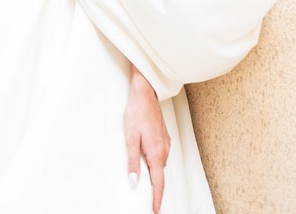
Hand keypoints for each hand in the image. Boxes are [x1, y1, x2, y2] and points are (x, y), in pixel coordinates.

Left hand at [124, 65, 170, 213]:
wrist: (145, 93)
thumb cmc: (137, 112)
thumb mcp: (130, 138)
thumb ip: (132, 162)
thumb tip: (133, 181)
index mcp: (156, 153)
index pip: (158, 183)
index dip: (157, 198)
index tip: (155, 210)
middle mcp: (164, 150)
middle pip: (160, 175)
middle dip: (155, 187)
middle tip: (147, 198)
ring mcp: (165, 142)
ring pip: (160, 163)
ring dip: (154, 171)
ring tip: (144, 179)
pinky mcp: (163, 136)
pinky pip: (160, 154)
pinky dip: (154, 160)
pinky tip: (146, 157)